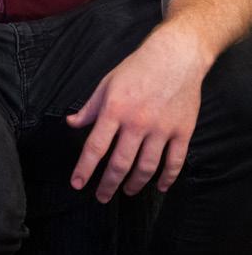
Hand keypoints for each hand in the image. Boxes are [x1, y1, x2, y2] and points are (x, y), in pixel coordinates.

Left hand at [65, 30, 203, 202]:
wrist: (175, 57)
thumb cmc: (137, 69)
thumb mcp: (106, 84)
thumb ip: (90, 108)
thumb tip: (72, 123)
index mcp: (114, 111)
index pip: (95, 147)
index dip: (85, 169)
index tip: (77, 184)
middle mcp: (137, 123)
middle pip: (120, 163)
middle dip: (108, 184)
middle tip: (101, 197)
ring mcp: (162, 129)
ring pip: (147, 167)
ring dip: (135, 184)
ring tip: (126, 191)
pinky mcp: (182, 132)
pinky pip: (175, 162)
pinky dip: (167, 178)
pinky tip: (160, 187)